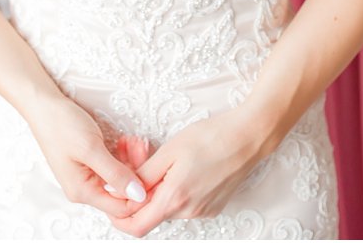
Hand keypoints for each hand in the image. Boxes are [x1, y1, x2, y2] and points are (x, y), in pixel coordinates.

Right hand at [24, 95, 149, 219]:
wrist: (44, 106)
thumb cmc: (61, 125)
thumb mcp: (91, 148)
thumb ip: (116, 174)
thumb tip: (138, 195)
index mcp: (82, 192)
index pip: (121, 209)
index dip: (140, 194)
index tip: (151, 171)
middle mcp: (84, 190)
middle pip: (123, 193)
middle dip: (137, 171)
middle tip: (141, 147)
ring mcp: (87, 178)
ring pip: (120, 179)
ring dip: (132, 161)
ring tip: (133, 141)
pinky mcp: (90, 165)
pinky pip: (114, 168)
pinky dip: (123, 156)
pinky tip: (126, 141)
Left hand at [107, 110, 271, 237]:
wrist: (249, 136)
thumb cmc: (210, 137)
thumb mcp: (169, 151)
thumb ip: (142, 175)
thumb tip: (117, 189)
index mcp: (174, 199)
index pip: (137, 227)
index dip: (120, 217)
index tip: (114, 198)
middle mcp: (189, 211)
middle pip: (153, 216)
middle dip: (141, 198)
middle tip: (140, 168)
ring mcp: (203, 211)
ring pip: (169, 209)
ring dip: (160, 193)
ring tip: (165, 164)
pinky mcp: (213, 206)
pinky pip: (186, 205)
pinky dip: (177, 192)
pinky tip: (184, 169)